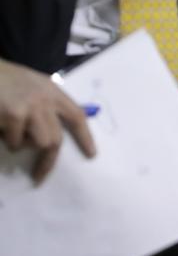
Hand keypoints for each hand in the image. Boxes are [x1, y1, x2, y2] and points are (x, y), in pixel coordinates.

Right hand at [0, 60, 96, 183]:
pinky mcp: (14, 115)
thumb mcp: (33, 85)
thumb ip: (45, 104)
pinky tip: (0, 126)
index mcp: (53, 91)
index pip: (77, 116)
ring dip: (22, 146)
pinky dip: (7, 141)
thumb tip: (52, 132)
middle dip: (48, 161)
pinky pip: (14, 142)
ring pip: (39, 143)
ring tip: (9, 134)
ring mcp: (31, 108)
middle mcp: (46, 100)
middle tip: (39, 176)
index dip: (85, 137)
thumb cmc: (4, 79)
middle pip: (56, 139)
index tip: (91, 154)